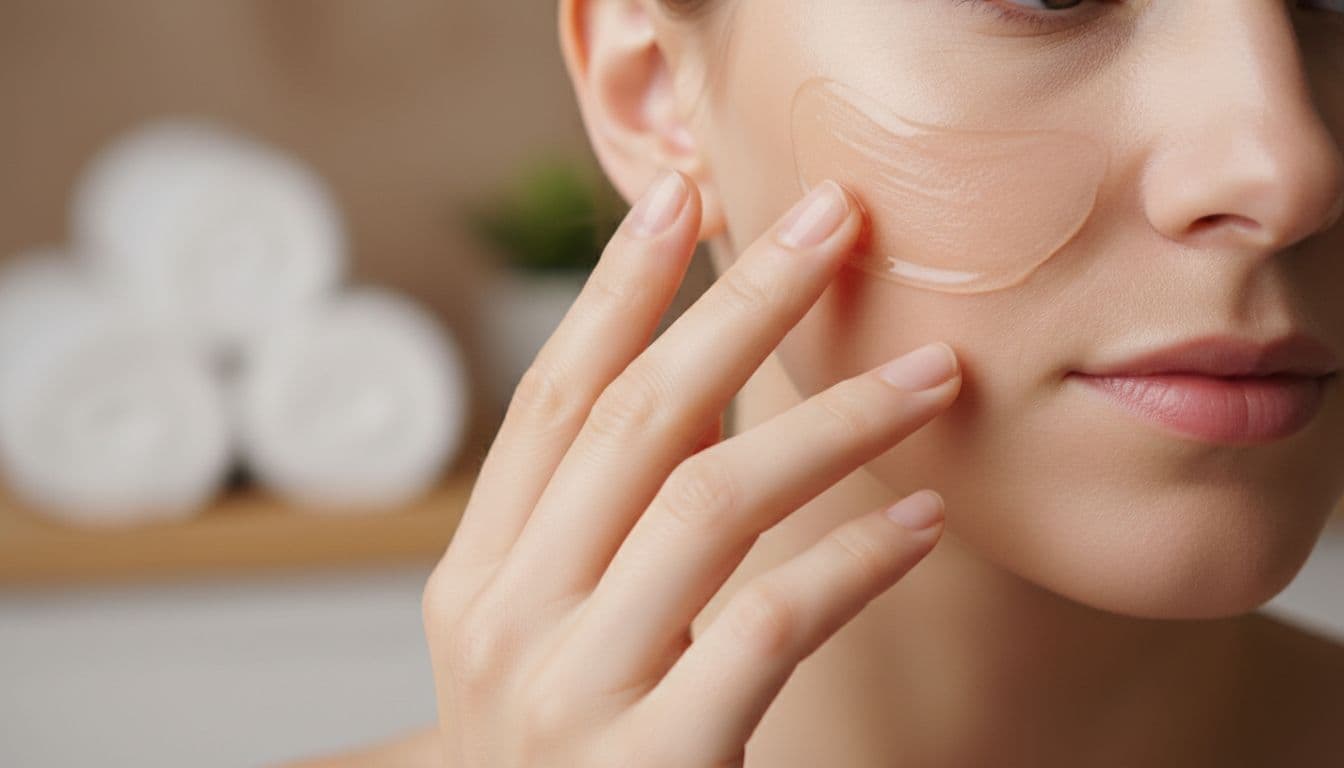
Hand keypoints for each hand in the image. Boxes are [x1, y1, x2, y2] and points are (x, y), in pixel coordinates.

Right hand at [423, 170, 961, 766]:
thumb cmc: (558, 760)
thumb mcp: (545, 637)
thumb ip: (598, 526)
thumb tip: (696, 388)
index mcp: (476, 576)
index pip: (551, 399)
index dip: (616, 289)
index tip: (680, 196)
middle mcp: (506, 620)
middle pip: (633, 419)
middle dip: (736, 305)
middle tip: (830, 223)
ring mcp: (570, 694)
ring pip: (710, 501)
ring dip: (832, 421)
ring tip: (932, 373)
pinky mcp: (655, 763)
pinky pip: (770, 624)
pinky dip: (854, 559)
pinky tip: (922, 520)